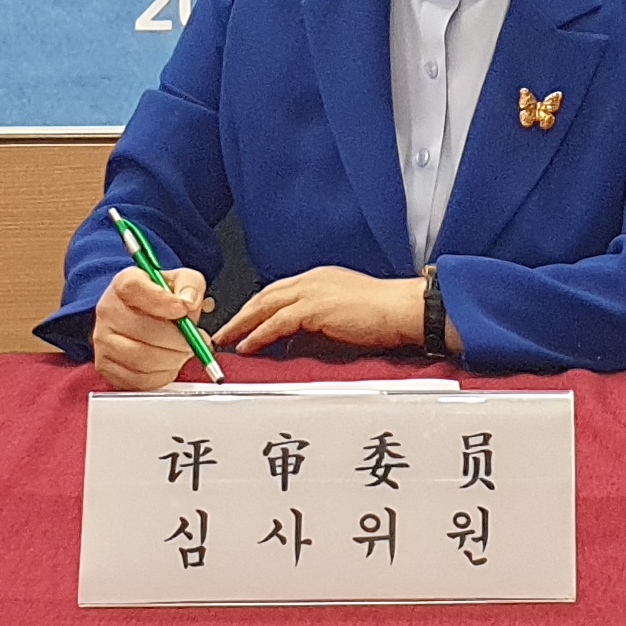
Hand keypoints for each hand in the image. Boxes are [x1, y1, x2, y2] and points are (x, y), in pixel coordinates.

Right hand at [91, 264, 210, 390]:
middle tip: (194, 341)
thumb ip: (190, 285)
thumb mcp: (181, 282)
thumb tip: (188, 302)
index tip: (183, 309)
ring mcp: (103, 340)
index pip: (133, 288)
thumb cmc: (162, 300)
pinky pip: (137, 379)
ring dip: (172, 359)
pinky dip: (161, 375)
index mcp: (124, 284)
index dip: (161, 301)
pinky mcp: (106, 366)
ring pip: (141, 358)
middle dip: (177, 339)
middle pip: (142, 329)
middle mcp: (108, 310)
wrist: (144, 319)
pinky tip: (169, 364)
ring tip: (183, 352)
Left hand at [222, 266, 431, 355]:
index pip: (278, 292)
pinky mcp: (314, 308)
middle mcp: (311, 280)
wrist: (402, 309)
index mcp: (318, 279)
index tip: (242, 322)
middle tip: (223, 332)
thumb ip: (317, 323)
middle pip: (264, 296)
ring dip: (242, 324)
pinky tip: (248, 346)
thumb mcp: (342, 314)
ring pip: (265, 306)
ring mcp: (311, 291)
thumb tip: (296, 342)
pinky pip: (277, 322)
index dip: (256, 308)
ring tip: (227, 341)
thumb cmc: (383, 314)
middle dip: (241, 315)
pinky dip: (259, 334)